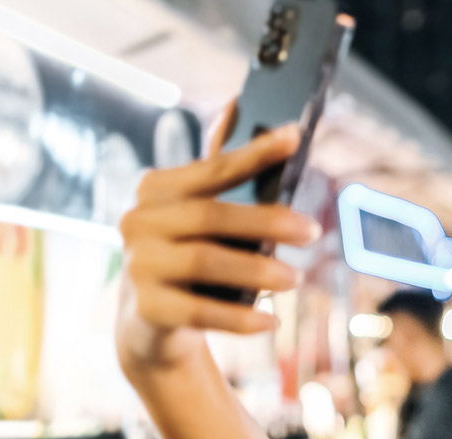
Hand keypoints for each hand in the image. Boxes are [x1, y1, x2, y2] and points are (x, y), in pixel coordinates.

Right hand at [116, 104, 321, 376]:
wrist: (151, 323)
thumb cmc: (188, 253)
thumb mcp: (199, 210)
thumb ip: (218, 165)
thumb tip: (238, 103)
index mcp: (156, 191)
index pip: (212, 168)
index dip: (254, 152)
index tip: (294, 137)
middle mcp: (138, 222)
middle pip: (211, 216)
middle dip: (267, 222)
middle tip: (312, 231)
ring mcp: (138, 266)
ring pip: (205, 261)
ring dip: (257, 270)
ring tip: (294, 279)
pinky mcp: (147, 310)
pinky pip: (200, 312)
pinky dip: (239, 318)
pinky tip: (271, 322)